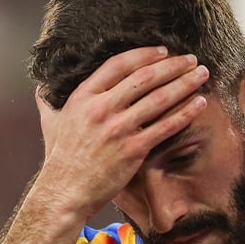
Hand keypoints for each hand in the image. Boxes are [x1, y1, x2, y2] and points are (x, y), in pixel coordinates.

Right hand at [33, 46, 209, 219]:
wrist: (65, 192)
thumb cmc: (60, 159)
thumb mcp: (50, 122)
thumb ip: (49, 101)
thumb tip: (42, 86)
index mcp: (84, 96)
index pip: (119, 64)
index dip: (144, 55)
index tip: (163, 51)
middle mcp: (102, 108)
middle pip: (144, 77)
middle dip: (173, 65)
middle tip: (191, 58)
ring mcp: (118, 128)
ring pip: (159, 98)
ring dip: (185, 83)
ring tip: (201, 74)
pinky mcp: (133, 149)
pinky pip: (165, 126)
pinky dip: (185, 113)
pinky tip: (199, 103)